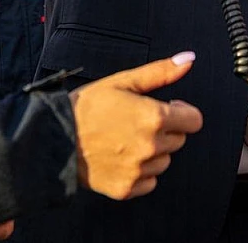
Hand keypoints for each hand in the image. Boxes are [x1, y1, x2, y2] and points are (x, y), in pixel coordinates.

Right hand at [70, 52, 203, 199]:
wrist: (53, 138)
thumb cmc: (87, 106)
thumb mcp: (123, 81)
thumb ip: (160, 72)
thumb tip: (189, 59)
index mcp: (154, 117)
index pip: (194, 120)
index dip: (181, 112)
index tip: (167, 108)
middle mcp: (150, 146)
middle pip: (179, 140)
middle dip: (165, 130)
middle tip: (136, 122)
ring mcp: (138, 170)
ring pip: (164, 161)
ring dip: (152, 151)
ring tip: (125, 139)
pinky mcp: (126, 189)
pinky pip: (148, 181)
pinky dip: (139, 172)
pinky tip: (119, 157)